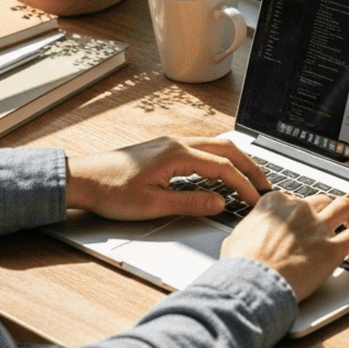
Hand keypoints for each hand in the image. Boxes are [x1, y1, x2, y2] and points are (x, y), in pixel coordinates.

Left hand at [66, 136, 271, 219]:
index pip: (223, 168)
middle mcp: (178, 143)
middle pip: (226, 149)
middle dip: (250, 167)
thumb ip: (190, 202)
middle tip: (266, 184)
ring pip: (216, 146)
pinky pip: (204, 148)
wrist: (82, 178)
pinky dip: (221, 159)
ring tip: (251, 177)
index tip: (257, 200)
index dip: (243, 185)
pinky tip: (223, 171)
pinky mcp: (166, 149)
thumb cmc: (111, 191)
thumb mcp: (152, 204)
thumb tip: (220, 202)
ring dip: (237, 160)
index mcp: (178, 155)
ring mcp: (172, 143)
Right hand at [221, 191, 348, 299]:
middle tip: (329, 218)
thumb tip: (250, 231)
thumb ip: (251, 227)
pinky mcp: (333, 249)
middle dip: (326, 208)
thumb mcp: (237, 237)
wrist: (252, 283)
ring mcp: (319, 228)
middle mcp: (300, 210)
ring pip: (345, 207)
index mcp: (276, 203)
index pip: (293, 198)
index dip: (298, 208)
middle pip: (321, 200)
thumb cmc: (240, 265)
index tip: (299, 215)